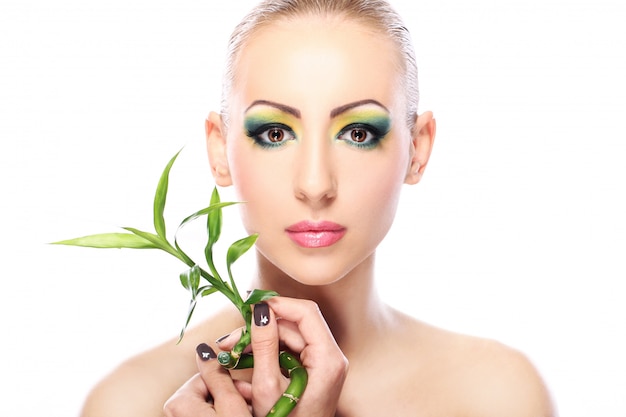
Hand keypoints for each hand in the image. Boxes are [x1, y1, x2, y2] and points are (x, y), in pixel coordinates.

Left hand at [163, 343, 251, 415]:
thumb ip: (217, 373)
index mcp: (179, 401)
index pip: (208, 375)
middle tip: (248, 406)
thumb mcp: (230, 403)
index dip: (231, 384)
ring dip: (229, 407)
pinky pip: (205, 415)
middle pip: (208, 389)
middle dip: (230, 396)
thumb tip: (203, 348)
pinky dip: (221, 416)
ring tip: (245, 414)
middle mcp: (172, 412)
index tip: (246, 394)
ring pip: (209, 404)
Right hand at [218, 297, 348, 416]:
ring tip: (231, 350)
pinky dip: (266, 351)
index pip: (306, 313)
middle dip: (261, 326)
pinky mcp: (313, 370)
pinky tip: (243, 359)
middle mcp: (331, 357)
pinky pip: (289, 350)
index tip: (251, 304)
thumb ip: (264, 345)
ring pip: (289, 336)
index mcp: (328, 359)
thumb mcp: (268, 386)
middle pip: (295, 324)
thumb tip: (260, 311)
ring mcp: (323, 364)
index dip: (278, 304)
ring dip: (259, 340)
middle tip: (230, 338)